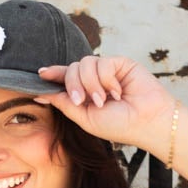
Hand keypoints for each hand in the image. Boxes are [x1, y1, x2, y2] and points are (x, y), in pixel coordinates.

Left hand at [35, 56, 176, 153]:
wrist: (147, 122)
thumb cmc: (120, 125)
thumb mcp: (85, 118)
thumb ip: (64, 104)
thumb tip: (40, 94)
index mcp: (86, 94)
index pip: (65, 78)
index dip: (53, 74)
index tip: (40, 75)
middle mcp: (95, 80)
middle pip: (71, 69)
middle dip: (73, 85)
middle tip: (81, 100)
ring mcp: (107, 71)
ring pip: (84, 64)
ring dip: (91, 84)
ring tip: (104, 100)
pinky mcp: (120, 63)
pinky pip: (102, 62)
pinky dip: (106, 79)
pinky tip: (117, 91)